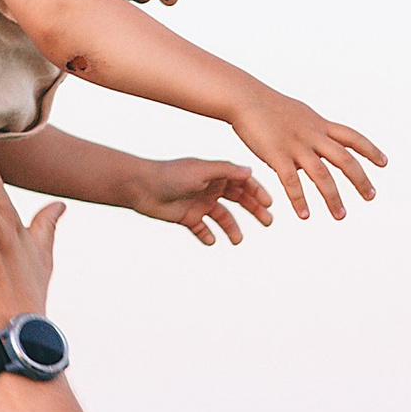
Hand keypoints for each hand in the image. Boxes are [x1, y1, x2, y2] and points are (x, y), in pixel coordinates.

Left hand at [134, 155, 276, 245]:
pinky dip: (208, 235)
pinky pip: (202, 229)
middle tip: (267, 222)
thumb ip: (226, 171)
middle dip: (254, 210)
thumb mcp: (202, 171)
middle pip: (238, 200)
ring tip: (237, 240)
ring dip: (232, 228)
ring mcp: (200, 203)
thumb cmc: (171, 174)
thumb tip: (250, 172)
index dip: (257, 192)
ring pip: (223, 217)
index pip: (243, 182)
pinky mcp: (188, 217)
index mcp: (216, 174)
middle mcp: (210, 188)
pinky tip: (211, 240)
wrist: (142, 187)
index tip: (269, 204)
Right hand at [227, 89, 386, 221]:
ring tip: (341, 216)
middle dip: (360, 179)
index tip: (384, 163)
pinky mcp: (277, 155)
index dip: (370, 150)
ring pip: (322, 175)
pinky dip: (300, 200)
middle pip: (345, 159)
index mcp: (319, 125)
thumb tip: (320, 144)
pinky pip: (292, 182)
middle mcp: (313, 135)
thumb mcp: (298, 115)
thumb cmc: (267, 107)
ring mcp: (296, 145)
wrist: (243, 96)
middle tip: (371, 196)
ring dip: (333, 198)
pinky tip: (305, 216)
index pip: (352, 137)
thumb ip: (312, 131)